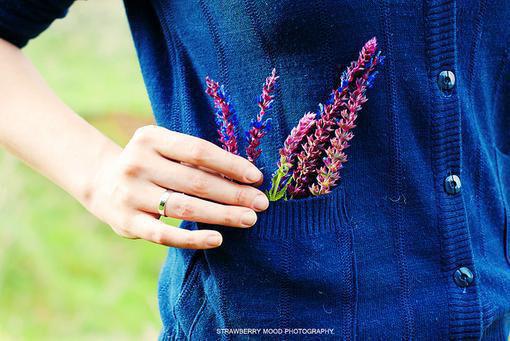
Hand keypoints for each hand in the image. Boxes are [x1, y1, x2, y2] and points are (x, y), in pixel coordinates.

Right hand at [88, 125, 268, 248]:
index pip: (198, 151)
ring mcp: (130, 194)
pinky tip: (217, 239)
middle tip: (261, 203)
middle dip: (233, 193)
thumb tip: (245, 176)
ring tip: (248, 219)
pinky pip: (164, 235)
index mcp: (150, 137)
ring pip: (184, 207)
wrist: (102, 182)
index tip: (256, 177)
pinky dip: (192, 239)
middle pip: (195, 181)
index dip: (230, 164)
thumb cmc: (150, 163)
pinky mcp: (127, 222)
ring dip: (221, 215)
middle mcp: (137, 163)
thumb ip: (194, 157)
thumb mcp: (164, 148)